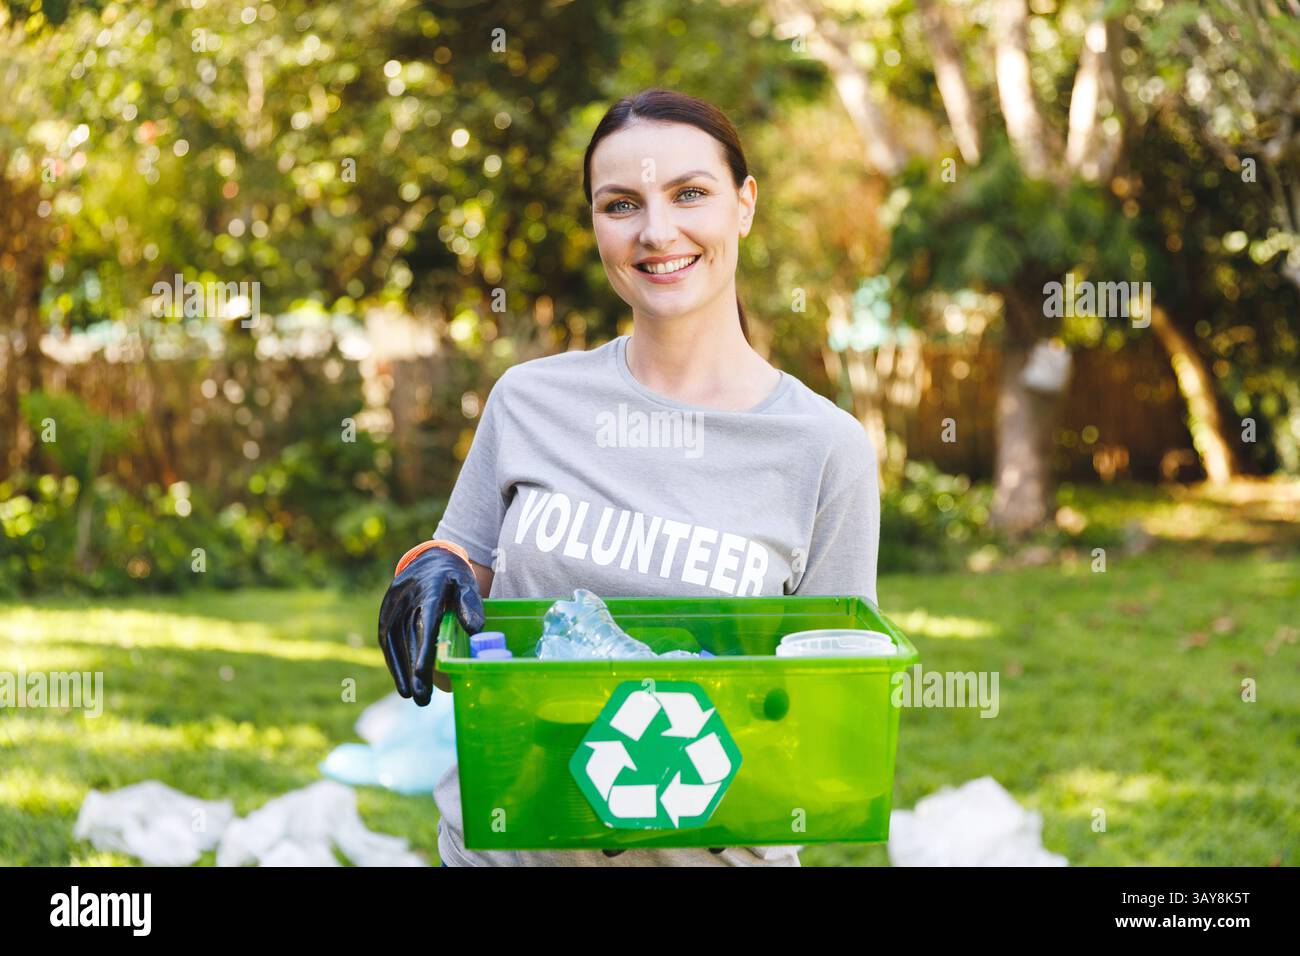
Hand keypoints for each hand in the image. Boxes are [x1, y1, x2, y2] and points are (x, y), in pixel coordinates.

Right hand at [377, 545, 484, 705]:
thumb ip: (471, 604)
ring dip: (402, 671)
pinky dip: (393, 662)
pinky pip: (386, 640)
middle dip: (414, 670)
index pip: (427, 622)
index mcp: (431, 590)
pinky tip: (402, 682)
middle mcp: (407, 598)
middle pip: (410, 638)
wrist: (428, 558)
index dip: (424, 649)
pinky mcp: (385, 613)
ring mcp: (393, 606)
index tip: (423, 673)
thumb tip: (476, 631)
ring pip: (395, 643)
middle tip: (422, 697)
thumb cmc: (453, 577)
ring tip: (412, 696)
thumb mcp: (467, 583)